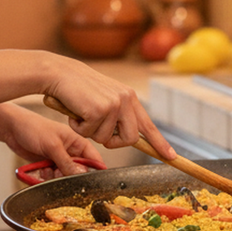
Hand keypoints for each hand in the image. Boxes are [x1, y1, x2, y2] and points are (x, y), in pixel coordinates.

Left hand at [0, 104, 105, 176]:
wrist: (12, 128)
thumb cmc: (34, 128)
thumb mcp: (52, 145)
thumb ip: (66, 161)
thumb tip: (81, 175)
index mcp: (77, 142)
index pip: (94, 159)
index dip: (95, 171)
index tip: (91, 183)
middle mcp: (70, 152)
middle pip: (79, 172)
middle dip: (69, 176)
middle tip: (59, 173)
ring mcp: (59, 159)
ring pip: (64, 177)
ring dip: (56, 178)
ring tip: (47, 170)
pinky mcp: (48, 165)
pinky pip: (52, 178)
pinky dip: (46, 177)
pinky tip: (40, 170)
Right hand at [43, 58, 176, 160]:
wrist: (60, 73)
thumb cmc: (79, 88)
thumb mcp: (106, 98)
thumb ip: (119, 115)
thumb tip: (127, 138)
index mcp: (130, 98)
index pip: (148, 125)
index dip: (160, 143)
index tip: (171, 157)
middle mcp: (126, 100)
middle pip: (130, 139)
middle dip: (113, 142)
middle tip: (96, 131)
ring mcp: (113, 105)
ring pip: (106, 140)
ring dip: (90, 132)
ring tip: (82, 114)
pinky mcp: (98, 110)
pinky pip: (89, 134)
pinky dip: (78, 128)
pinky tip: (75, 112)